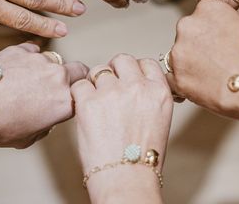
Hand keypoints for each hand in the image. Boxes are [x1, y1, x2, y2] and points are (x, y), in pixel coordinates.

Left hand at [0, 43, 87, 147]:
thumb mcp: (28, 139)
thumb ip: (46, 125)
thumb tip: (46, 118)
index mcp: (65, 102)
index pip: (85, 94)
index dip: (80, 96)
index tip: (74, 97)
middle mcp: (58, 78)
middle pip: (79, 70)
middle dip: (74, 76)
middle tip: (61, 84)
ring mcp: (41, 60)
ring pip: (53, 59)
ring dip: (47, 68)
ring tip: (28, 79)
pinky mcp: (22, 49)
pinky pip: (32, 51)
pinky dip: (28, 58)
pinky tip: (16, 69)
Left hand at [71, 54, 172, 200]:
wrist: (126, 179)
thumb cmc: (143, 159)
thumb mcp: (160, 120)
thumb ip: (149, 97)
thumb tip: (135, 86)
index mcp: (159, 91)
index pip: (146, 63)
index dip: (134, 69)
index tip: (128, 78)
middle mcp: (137, 87)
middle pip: (121, 59)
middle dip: (114, 70)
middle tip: (109, 87)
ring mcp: (112, 93)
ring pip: (98, 70)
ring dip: (95, 83)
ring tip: (96, 103)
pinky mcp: (89, 102)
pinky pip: (79, 85)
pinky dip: (79, 95)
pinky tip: (84, 109)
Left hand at [167, 0, 238, 122]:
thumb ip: (227, 28)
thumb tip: (225, 37)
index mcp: (207, 8)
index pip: (199, 21)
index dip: (209, 37)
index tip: (217, 47)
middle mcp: (189, 25)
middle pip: (185, 39)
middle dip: (197, 51)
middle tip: (217, 66)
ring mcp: (180, 52)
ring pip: (178, 60)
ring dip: (190, 69)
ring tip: (214, 81)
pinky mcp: (178, 79)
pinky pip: (173, 84)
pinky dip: (184, 88)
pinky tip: (202, 92)